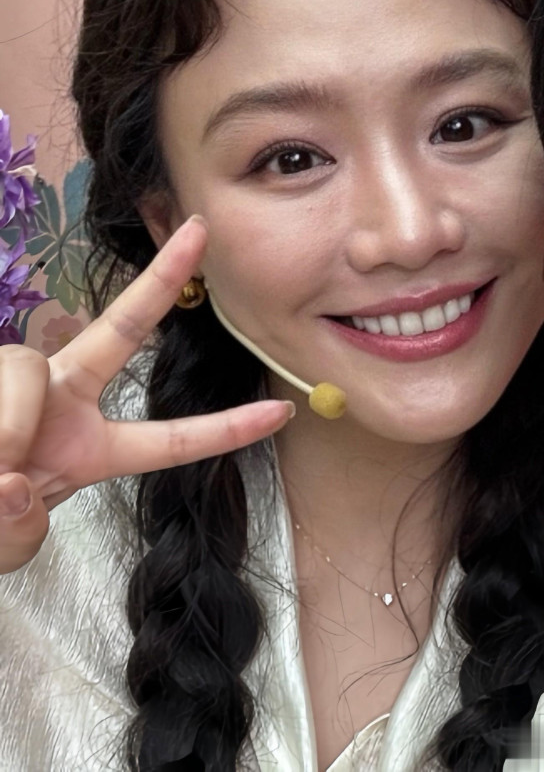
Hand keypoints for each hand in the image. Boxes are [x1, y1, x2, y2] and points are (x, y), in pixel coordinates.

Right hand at [0, 215, 292, 574]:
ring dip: (11, 425)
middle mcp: (62, 399)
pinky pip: (2, 382)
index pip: (168, 440)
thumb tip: (13, 481)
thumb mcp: (6, 546)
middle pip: (121, 330)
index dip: (225, 430)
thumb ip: (18, 531)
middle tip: (200, 230)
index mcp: (89, 449)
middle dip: (163, 279)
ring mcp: (20, 379)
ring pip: (28, 371)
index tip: (283, 412)